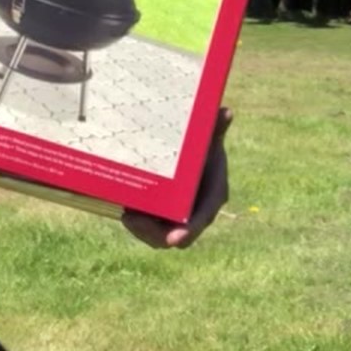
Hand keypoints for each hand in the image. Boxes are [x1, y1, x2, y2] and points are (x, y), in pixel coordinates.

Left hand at [122, 107, 232, 247]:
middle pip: (176, 236)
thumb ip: (215, 127)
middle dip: (154, 233)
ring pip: (159, 235)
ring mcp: (179, 218)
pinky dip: (138, 223)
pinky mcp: (163, 217)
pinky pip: (150, 228)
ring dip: (142, 230)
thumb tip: (226, 112)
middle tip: (131, 218)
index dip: (189, 230)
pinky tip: (124, 209)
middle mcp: (196, 213)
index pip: (202, 219)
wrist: (194, 154)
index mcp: (213, 197)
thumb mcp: (209, 137)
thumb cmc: (205, 145)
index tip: (175, 238)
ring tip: (126, 214)